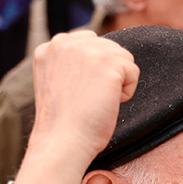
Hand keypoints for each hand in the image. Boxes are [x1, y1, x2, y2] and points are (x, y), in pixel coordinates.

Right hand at [14, 30, 140, 183]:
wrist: (62, 142)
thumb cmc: (63, 122)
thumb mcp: (57, 81)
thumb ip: (71, 62)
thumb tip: (101, 57)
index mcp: (49, 48)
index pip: (88, 41)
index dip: (95, 68)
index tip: (81, 91)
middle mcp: (65, 43)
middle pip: (108, 48)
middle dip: (107, 75)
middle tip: (88, 99)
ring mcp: (86, 50)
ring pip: (123, 58)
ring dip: (118, 82)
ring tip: (97, 101)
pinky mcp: (107, 63)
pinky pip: (133, 71)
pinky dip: (127, 91)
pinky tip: (107, 104)